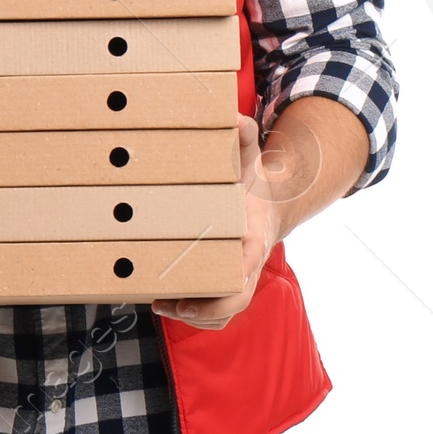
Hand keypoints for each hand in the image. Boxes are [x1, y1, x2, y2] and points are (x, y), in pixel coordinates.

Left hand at [154, 110, 323, 332]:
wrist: (271, 206)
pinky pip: (218, 311)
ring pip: (225, 312)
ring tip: (160, 304)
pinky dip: (195, 314)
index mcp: (256, 236)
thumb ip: (245, 139)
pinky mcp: (229, 284)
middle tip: (171, 303)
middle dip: (205, 310)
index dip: (231, 283)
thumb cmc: (255, 185)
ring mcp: (241, 277)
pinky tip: (165, 302)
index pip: (250, 265)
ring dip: (195, 317)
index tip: (207, 289)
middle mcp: (251, 263)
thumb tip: (235, 117)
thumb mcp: (252, 159)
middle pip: (236, 300)